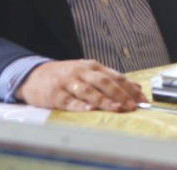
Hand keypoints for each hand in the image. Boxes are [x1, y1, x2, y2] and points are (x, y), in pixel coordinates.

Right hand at [15, 59, 145, 111]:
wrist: (34, 75)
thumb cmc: (65, 76)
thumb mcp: (87, 73)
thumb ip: (109, 79)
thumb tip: (135, 88)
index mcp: (92, 66)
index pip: (115, 77)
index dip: (130, 88)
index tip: (142, 99)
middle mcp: (82, 72)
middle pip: (104, 82)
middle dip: (120, 94)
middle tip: (132, 105)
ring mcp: (68, 82)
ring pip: (89, 90)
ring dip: (104, 100)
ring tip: (117, 108)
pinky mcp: (55, 93)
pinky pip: (69, 100)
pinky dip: (79, 105)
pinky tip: (88, 110)